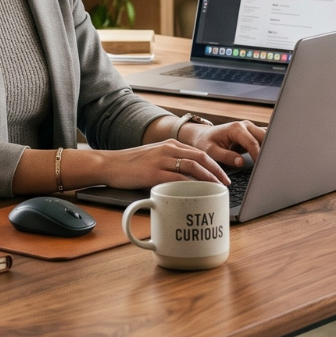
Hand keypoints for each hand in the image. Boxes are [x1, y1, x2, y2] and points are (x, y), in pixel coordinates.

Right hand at [97, 139, 229, 188]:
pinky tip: (197, 191)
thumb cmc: (130, 164)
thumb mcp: (153, 157)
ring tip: (216, 188)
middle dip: (217, 171)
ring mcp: (162, 160)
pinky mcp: (154, 173)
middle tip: (226, 183)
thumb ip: (170, 162)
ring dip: (208, 178)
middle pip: (201, 157)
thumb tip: (186, 177)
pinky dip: (190, 185)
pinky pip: (178, 178)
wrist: (109, 164)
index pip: (199, 152)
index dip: (215, 164)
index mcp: (170, 145)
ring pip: (193, 166)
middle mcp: (168, 149)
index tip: (223, 175)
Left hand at [182, 120, 266, 169]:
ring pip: (267, 137)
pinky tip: (268, 158)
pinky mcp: (252, 134)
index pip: (252, 143)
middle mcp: (246, 126)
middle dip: (268, 151)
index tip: (261, 167)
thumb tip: (241, 162)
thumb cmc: (205, 143)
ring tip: (270, 162)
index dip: (258, 155)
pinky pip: (264, 140)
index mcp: (236, 128)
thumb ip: (226, 156)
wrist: (203, 136)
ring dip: (270, 149)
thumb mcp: (211, 151)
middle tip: (269, 165)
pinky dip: (267, 148)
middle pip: (265, 137)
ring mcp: (250, 129)